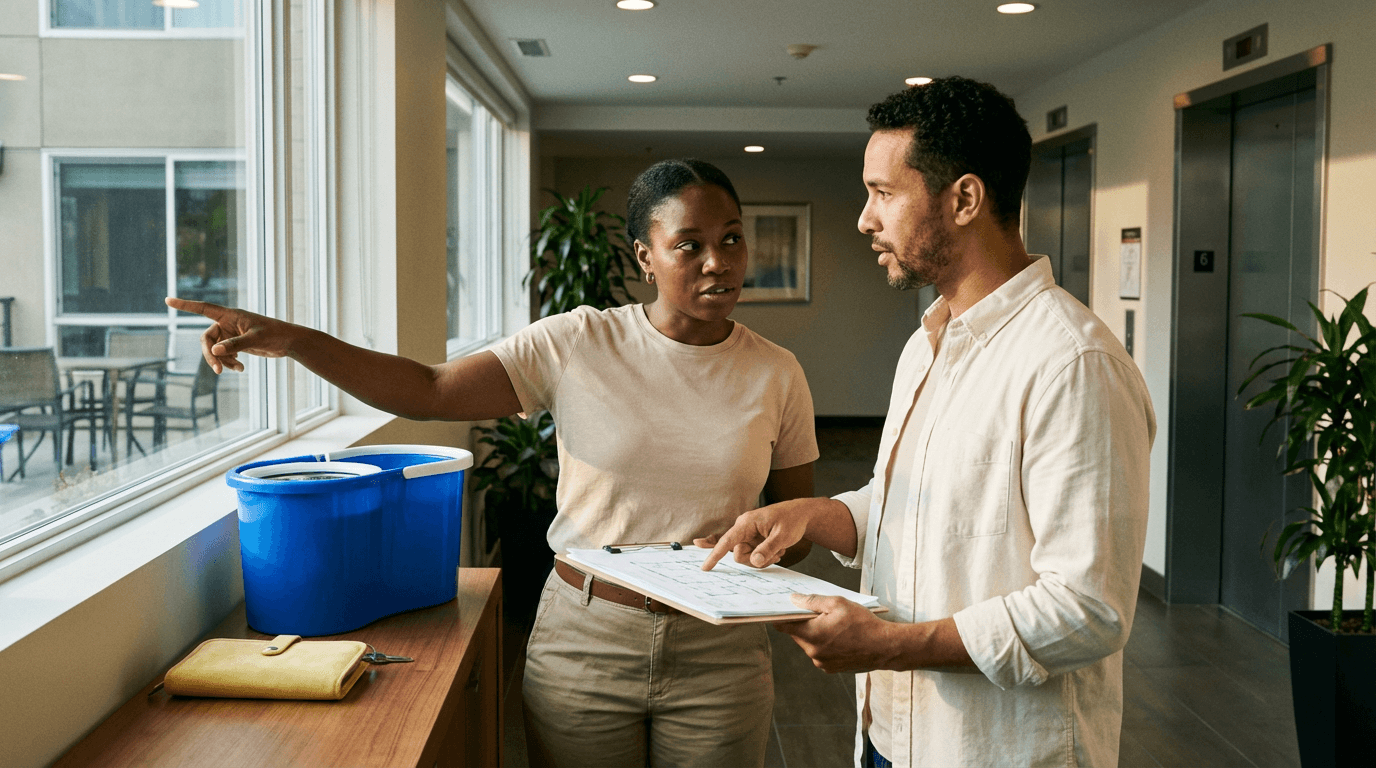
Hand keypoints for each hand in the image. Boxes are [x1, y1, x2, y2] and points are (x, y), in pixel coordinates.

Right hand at [165, 297, 300, 373]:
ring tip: (239, 368)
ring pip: (214, 350)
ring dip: (222, 361)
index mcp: (230, 315)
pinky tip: (240, 368)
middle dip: (210, 355)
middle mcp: (227, 323)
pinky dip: (228, 362)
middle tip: (218, 371)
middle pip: (206, 339)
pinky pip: (223, 355)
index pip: (203, 308)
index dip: (185, 305)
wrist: (289, 342)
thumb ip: (235, 344)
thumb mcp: (256, 339)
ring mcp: (230, 334)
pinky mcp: (235, 344)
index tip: (167, 300)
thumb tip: (214, 351)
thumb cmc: (275, 334)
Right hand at [698, 499, 811, 570]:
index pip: (727, 541)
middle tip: (776, 553)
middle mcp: (743, 529)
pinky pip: (750, 555)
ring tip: (779, 549)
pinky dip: (762, 557)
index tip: (705, 568)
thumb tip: (755, 561)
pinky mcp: (752, 541)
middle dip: (756, 560)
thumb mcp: (783, 535)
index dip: (715, 555)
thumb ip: (768, 548)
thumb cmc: (792, 520)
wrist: (800, 514)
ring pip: (747, 558)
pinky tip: (775, 553)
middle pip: (739, 555)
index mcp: (746, 523)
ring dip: (763, 559)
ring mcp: (747, 536)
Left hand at [775, 594, 895, 673]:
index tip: (780, 608)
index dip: (780, 615)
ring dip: (816, 634)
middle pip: (797, 634)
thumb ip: (812, 601)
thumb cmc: (863, 624)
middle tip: (818, 613)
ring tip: (834, 625)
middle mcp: (813, 652)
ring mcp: (822, 663)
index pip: (783, 626)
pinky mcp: (831, 669)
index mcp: (812, 634)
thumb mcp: (838, 603)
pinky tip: (840, 637)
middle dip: (804, 623)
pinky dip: (825, 645)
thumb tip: (794, 599)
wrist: (885, 648)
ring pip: (809, 644)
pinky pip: (820, 653)